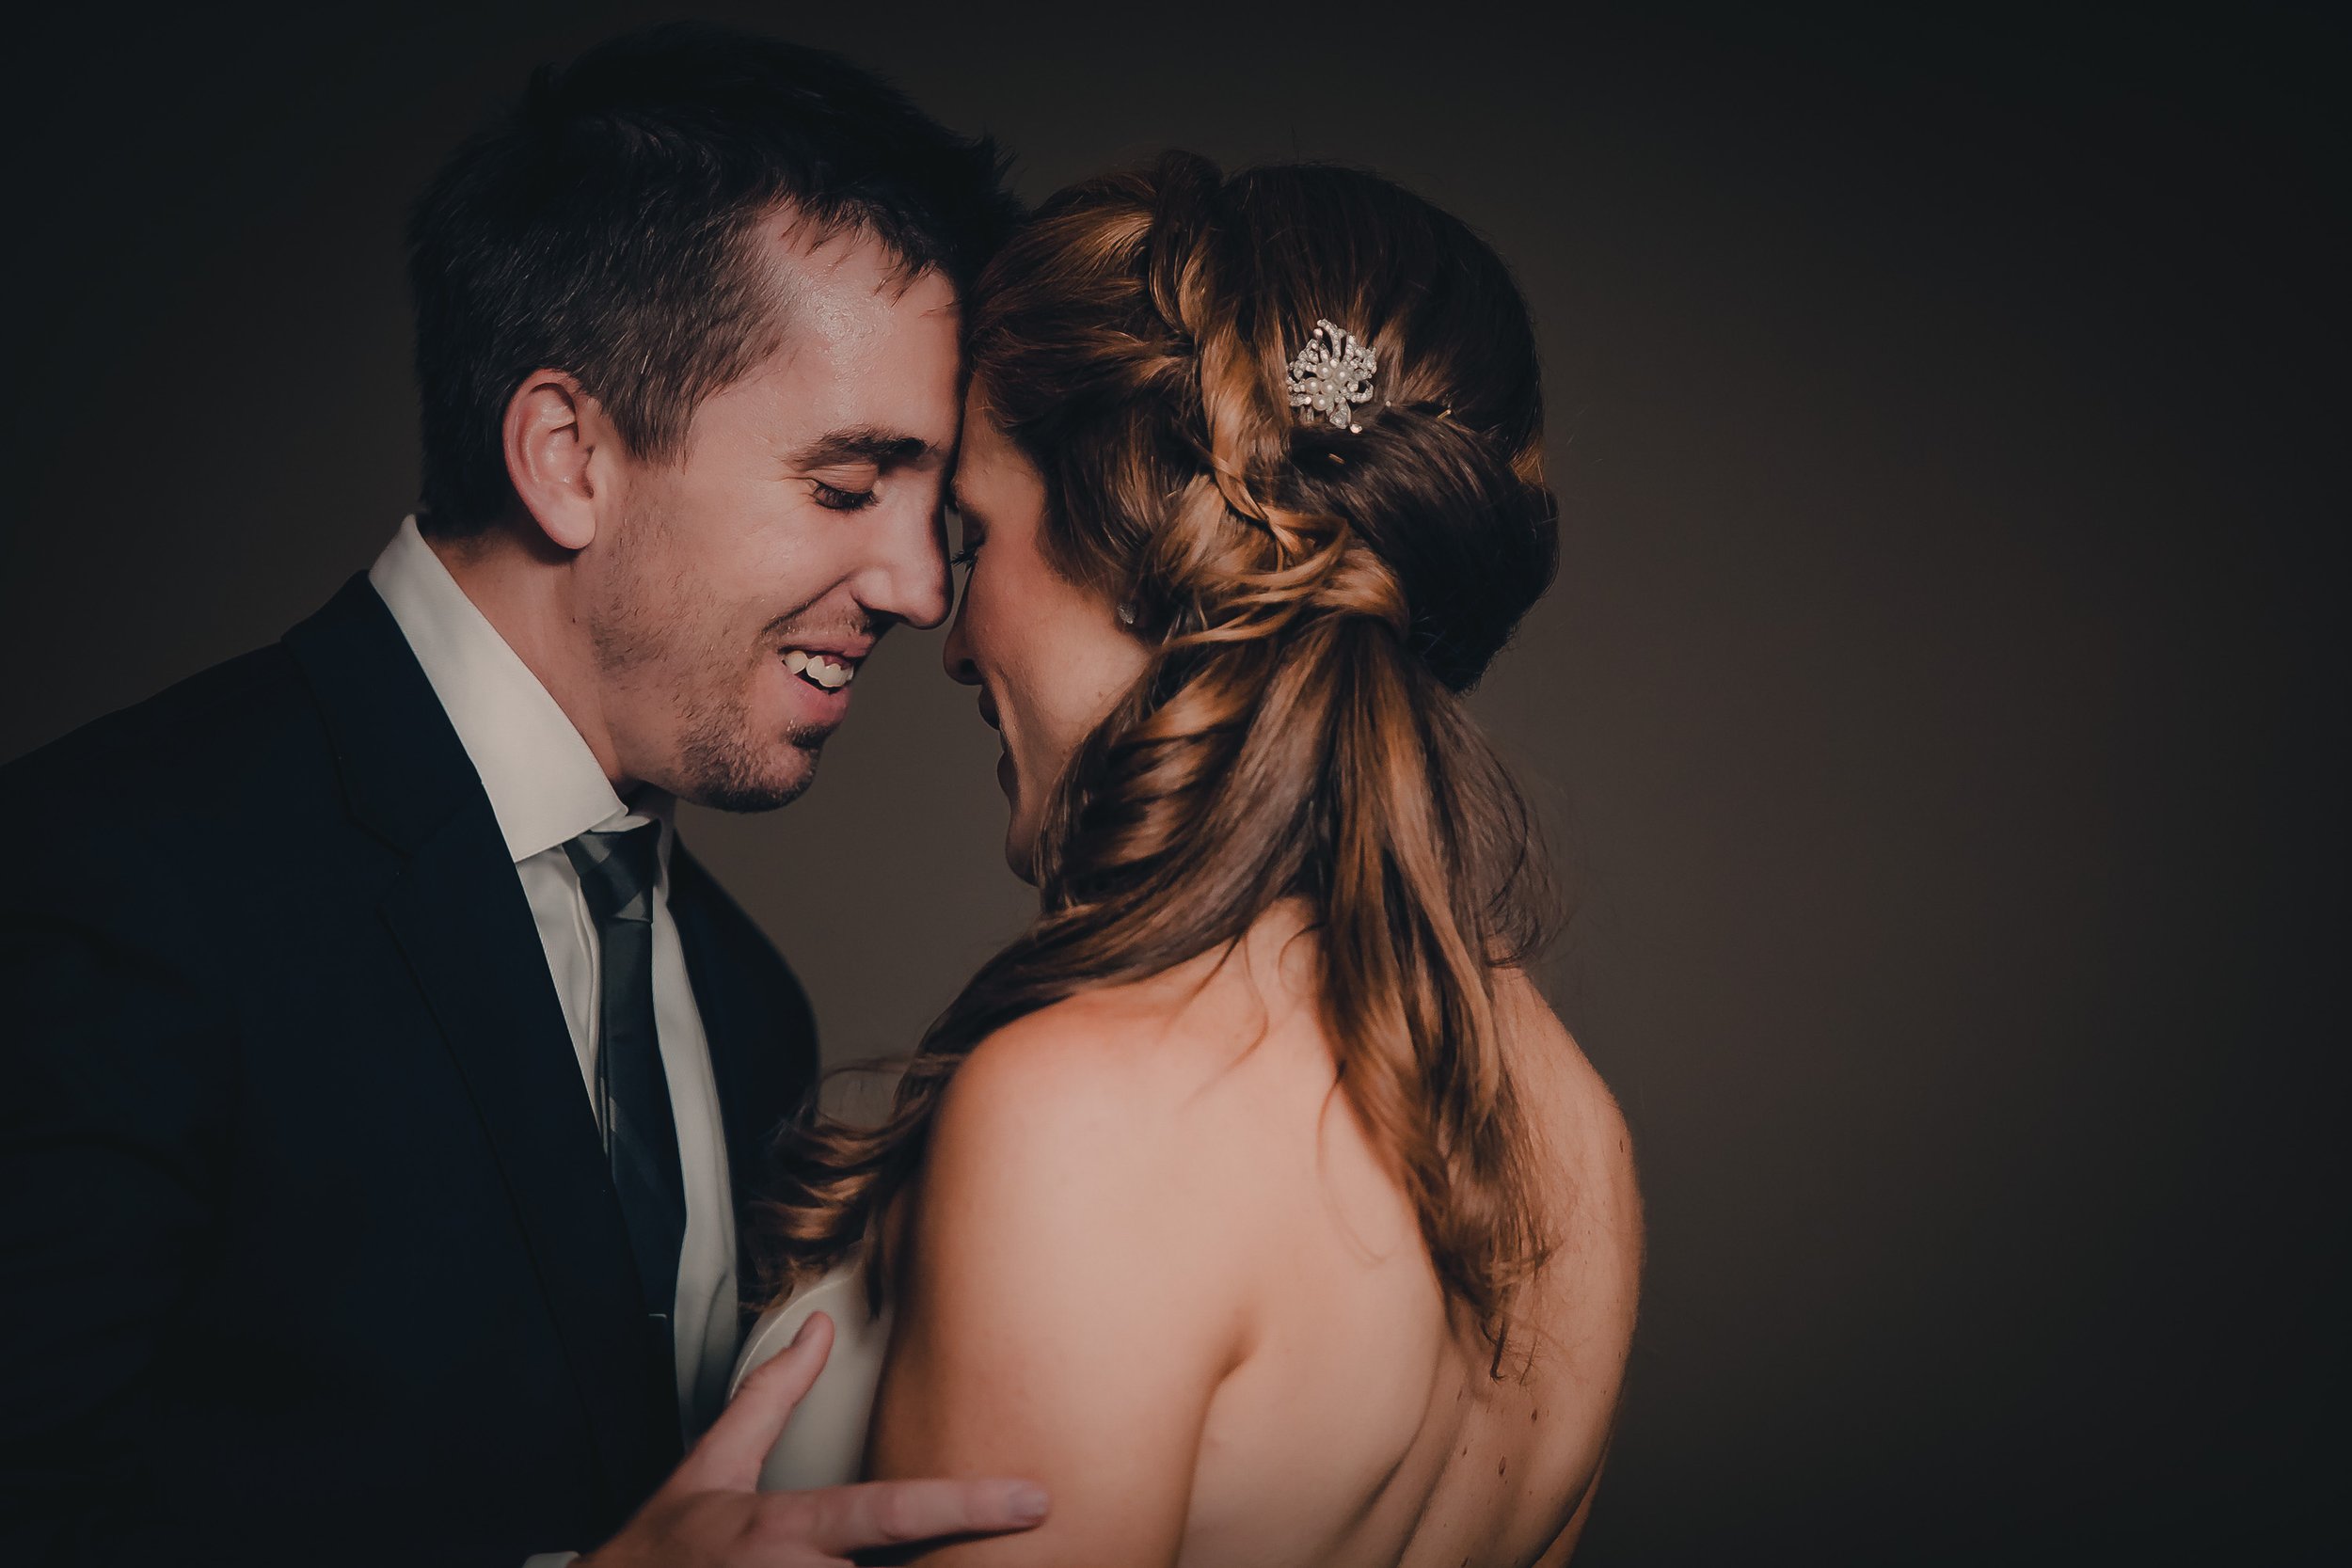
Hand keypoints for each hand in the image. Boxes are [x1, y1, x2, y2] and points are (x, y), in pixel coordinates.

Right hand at [579, 1312, 1048, 1566]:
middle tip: (1004, 1552)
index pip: (889, 1512)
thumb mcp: (714, 1463)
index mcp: (782, 1531)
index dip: (966, 1504)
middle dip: (944, 1565)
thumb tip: (819, 1328)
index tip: (1034, 1498)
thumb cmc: (664, 1546)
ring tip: (953, 1562)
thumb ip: (773, 1395)